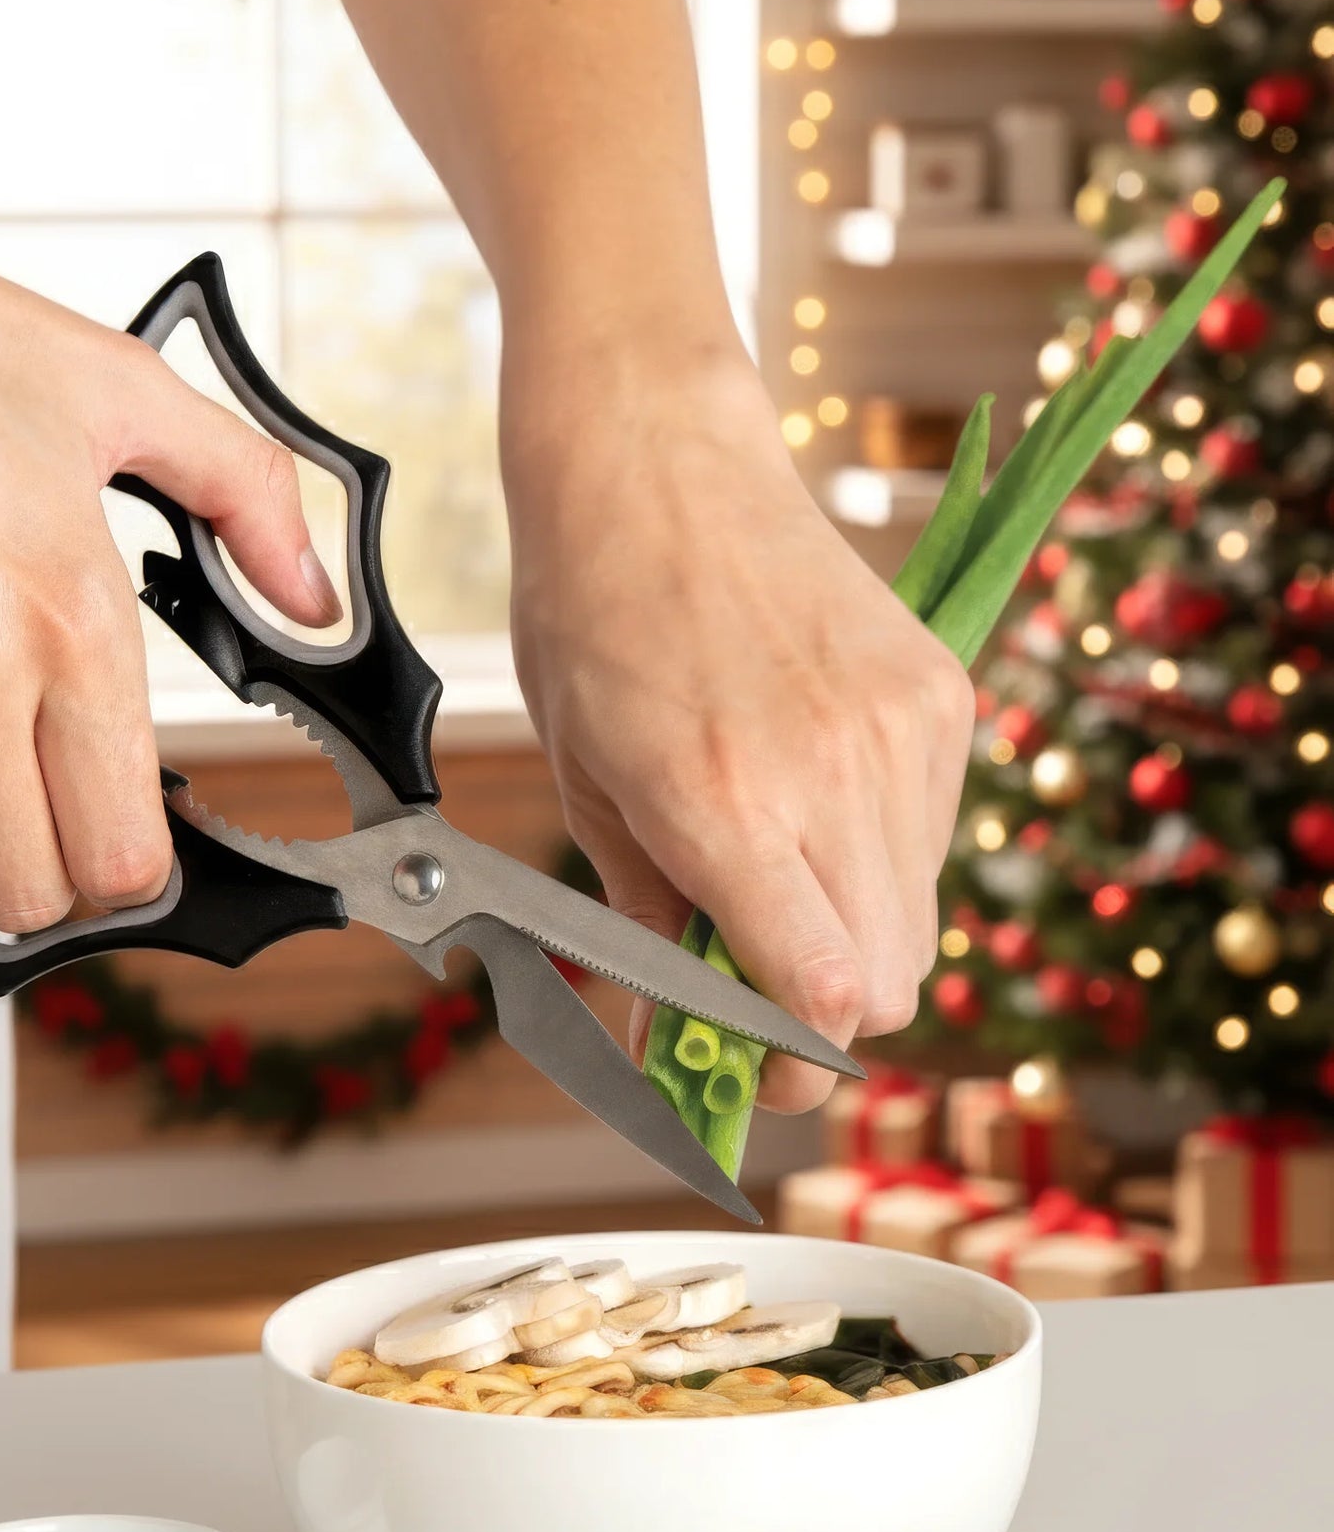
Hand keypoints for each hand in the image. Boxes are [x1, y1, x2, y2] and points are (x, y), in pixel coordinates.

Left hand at [503, 345, 974, 1110]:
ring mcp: (904, 732)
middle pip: (891, 985)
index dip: (789, 1061)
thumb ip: (643, 929)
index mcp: (727, 805)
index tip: (746, 1066)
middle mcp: (836, 775)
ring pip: (918, 918)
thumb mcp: (588, 792)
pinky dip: (877, 855)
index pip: (826, 999)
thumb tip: (664, 1040)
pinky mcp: (942, 696)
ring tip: (768, 868)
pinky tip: (807, 797)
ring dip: (850, 932)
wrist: (657, 465)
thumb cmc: (592, 622)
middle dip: (822, 1015)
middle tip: (749, 986)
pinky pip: (932, 837)